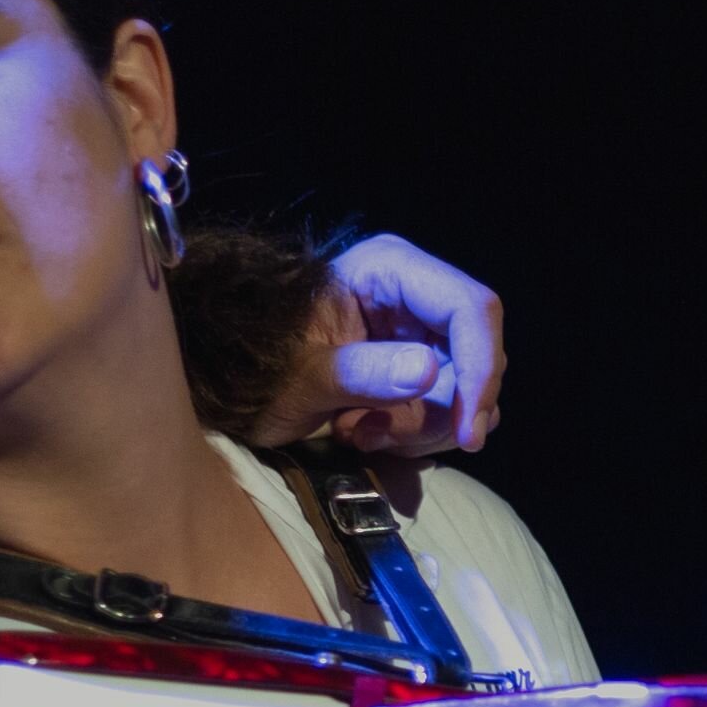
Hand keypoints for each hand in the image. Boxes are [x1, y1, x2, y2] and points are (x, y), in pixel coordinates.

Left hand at [240, 234, 506, 455]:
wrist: (225, 383)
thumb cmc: (251, 365)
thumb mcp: (300, 376)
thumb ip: (363, 372)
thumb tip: (428, 371)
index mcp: (391, 271)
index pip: (471, 309)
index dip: (481, 369)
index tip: (470, 432)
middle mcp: (413, 297)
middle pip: (474, 357)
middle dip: (437, 411)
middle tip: (375, 435)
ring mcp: (416, 335)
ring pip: (462, 393)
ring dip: (416, 429)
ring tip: (355, 431)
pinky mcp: (413, 370)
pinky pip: (442, 411)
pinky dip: (408, 435)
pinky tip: (360, 432)